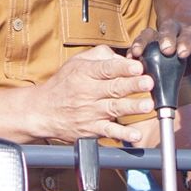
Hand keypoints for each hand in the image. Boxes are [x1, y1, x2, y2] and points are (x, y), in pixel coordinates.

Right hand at [37, 46, 155, 144]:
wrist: (42, 111)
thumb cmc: (62, 84)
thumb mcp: (76, 63)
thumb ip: (100, 56)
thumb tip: (123, 56)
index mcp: (84, 73)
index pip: (106, 69)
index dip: (122, 67)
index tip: (137, 67)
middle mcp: (87, 92)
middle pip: (113, 87)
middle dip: (133, 85)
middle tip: (148, 82)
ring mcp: (90, 112)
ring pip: (114, 108)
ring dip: (132, 107)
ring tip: (147, 105)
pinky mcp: (91, 129)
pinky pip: (108, 132)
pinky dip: (122, 134)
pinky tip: (134, 135)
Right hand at [127, 19, 190, 82]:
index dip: (187, 41)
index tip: (182, 53)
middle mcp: (180, 29)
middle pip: (171, 27)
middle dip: (167, 37)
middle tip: (165, 50)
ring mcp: (163, 34)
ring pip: (152, 32)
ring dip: (144, 41)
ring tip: (137, 53)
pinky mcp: (153, 43)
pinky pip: (142, 42)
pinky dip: (135, 48)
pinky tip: (130, 58)